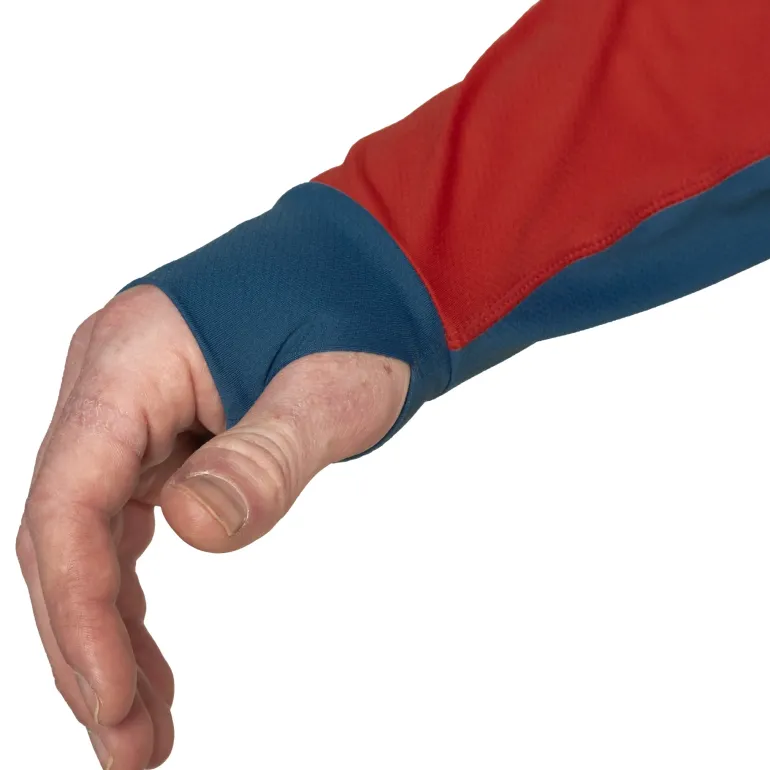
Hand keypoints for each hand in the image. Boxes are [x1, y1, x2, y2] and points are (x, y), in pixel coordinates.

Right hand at [16, 285, 408, 768]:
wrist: (369, 274)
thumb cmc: (354, 313)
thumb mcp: (327, 388)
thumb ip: (264, 457)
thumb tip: (191, 529)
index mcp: (130, 360)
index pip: (67, 502)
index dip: (79, 611)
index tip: (113, 706)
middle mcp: (111, 383)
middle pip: (66, 531)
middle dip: (89, 644)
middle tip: (132, 747)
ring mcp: (131, 407)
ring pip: (91, 535)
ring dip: (109, 629)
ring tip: (144, 722)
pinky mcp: (160, 429)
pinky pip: (124, 519)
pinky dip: (132, 590)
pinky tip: (147, 648)